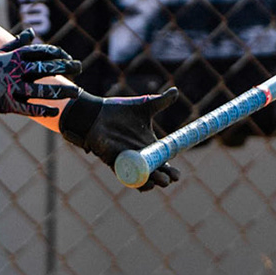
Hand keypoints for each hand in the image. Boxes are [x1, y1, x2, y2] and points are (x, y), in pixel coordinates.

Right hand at [0, 29, 79, 117]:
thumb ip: (17, 44)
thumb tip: (31, 32)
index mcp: (14, 57)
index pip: (41, 52)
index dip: (57, 54)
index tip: (68, 57)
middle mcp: (16, 71)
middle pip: (46, 68)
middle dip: (65, 67)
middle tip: (80, 67)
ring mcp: (13, 88)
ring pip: (42, 90)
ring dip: (61, 91)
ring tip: (75, 93)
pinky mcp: (8, 103)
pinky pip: (29, 108)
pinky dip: (43, 109)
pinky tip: (55, 110)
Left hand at [57, 88, 181, 189]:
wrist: (97, 113)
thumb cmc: (119, 111)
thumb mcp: (145, 106)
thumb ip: (162, 101)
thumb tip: (176, 90)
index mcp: (149, 145)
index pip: (163, 161)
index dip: (171, 170)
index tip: (178, 175)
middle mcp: (140, 155)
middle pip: (156, 172)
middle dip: (164, 178)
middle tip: (171, 178)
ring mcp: (127, 160)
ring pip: (142, 178)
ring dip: (152, 181)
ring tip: (160, 181)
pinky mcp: (114, 162)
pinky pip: (126, 177)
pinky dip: (135, 182)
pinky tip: (144, 184)